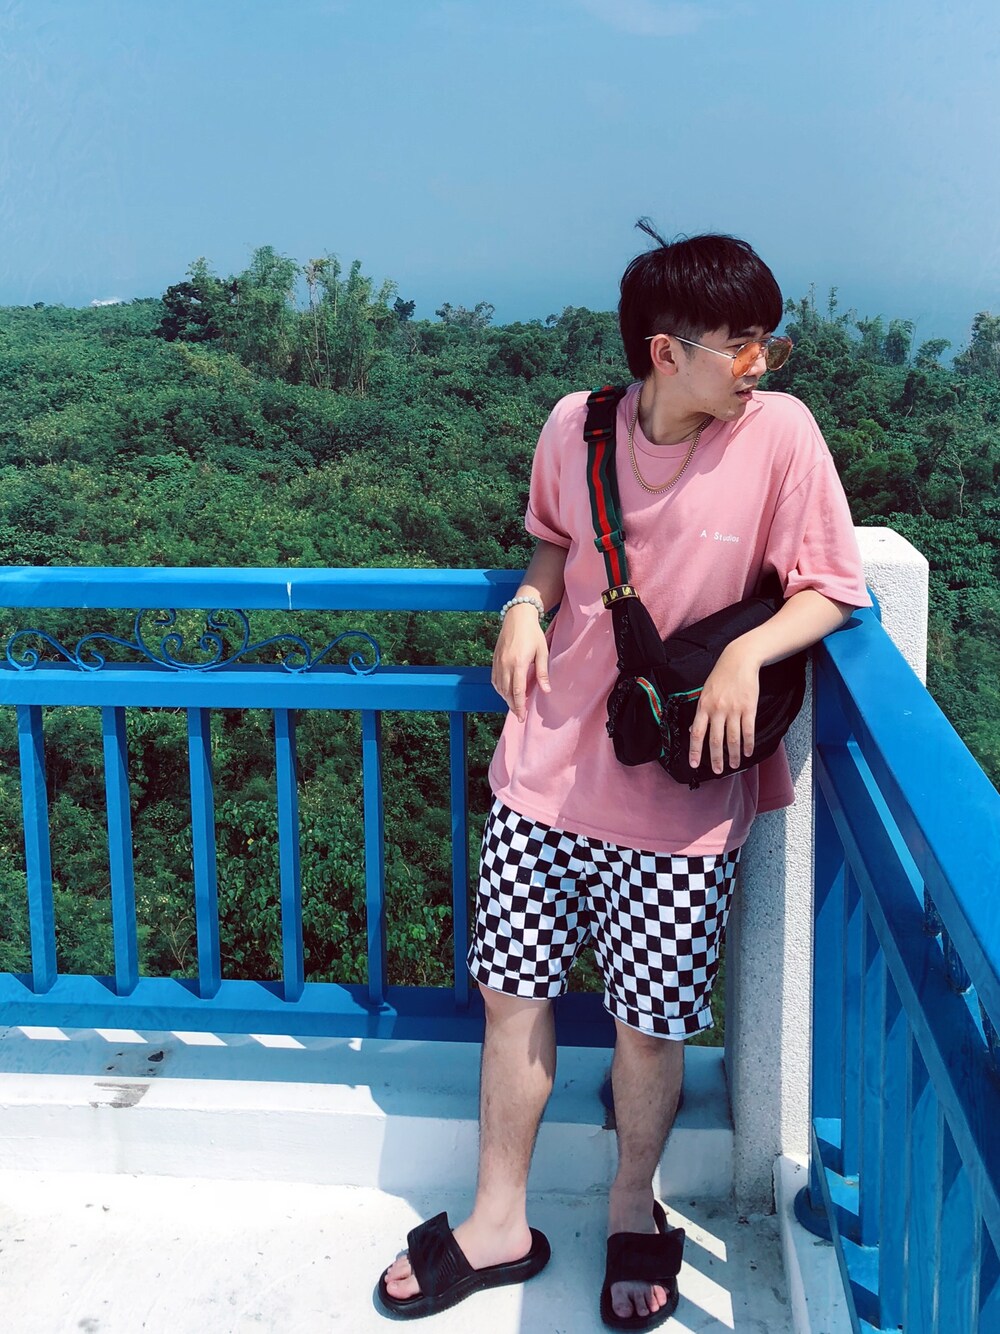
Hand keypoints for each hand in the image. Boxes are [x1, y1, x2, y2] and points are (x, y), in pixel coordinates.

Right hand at [491, 605, 550, 721]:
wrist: (517, 616)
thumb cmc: (533, 633)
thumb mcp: (542, 652)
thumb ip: (543, 672)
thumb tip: (546, 690)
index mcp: (519, 663)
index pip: (517, 691)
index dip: (519, 706)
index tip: (522, 716)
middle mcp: (505, 664)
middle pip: (506, 692)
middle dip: (512, 706)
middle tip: (519, 715)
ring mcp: (498, 662)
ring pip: (499, 687)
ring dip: (505, 698)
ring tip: (514, 705)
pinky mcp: (495, 659)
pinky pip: (495, 679)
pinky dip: (499, 688)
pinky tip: (505, 692)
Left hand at [688, 643, 760, 774]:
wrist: (739, 660)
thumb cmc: (720, 677)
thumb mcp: (705, 692)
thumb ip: (701, 712)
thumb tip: (694, 731)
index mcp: (703, 706)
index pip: (697, 733)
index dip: (695, 750)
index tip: (694, 764)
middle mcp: (717, 710)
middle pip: (715, 740)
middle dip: (716, 758)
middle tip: (718, 771)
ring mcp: (734, 709)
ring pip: (732, 738)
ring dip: (734, 754)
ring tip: (734, 765)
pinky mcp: (749, 708)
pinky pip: (748, 730)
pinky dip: (748, 744)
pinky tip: (748, 752)